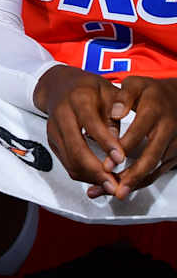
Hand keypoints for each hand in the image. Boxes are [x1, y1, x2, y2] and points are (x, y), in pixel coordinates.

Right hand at [34, 64, 129, 197]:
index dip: (106, 143)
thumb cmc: (88, 89)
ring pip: (70, 160)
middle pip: (76, 148)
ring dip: (90, 177)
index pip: (91, 124)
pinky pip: (66, 163)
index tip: (121, 158)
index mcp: (79, 99)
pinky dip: (83, 175)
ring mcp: (54, 130)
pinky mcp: (52, 141)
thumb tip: (119, 144)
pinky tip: (99, 178)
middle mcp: (62, 115)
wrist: (57, 85)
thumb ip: (115, 116)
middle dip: (96, 170)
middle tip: (115, 184)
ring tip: (110, 185)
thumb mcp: (108, 92)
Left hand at [111, 75, 176, 193]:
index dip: (122, 150)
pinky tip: (123, 189)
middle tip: (114, 189)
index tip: (107, 163)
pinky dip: (141, 182)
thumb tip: (114, 112)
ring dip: (134, 183)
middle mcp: (168, 132)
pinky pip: (158, 172)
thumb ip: (124, 96)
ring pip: (154, 169)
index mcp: (155, 113)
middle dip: (132, 176)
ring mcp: (174, 146)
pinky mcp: (174, 156)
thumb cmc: (152, 92)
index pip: (138, 133)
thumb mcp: (137, 84)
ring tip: (113, 193)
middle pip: (151, 158)